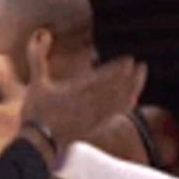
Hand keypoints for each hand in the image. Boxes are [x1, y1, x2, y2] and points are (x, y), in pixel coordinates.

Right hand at [22, 34, 146, 152]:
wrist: (38, 145)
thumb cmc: (36, 112)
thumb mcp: (36, 82)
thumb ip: (38, 57)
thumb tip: (42, 33)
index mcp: (75, 92)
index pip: (101, 79)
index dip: (117, 69)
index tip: (129, 59)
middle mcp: (88, 105)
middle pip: (116, 89)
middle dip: (131, 77)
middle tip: (141, 65)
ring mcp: (95, 117)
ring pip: (120, 102)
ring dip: (133, 88)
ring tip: (141, 74)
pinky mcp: (97, 126)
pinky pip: (117, 114)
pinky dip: (128, 103)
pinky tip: (134, 97)